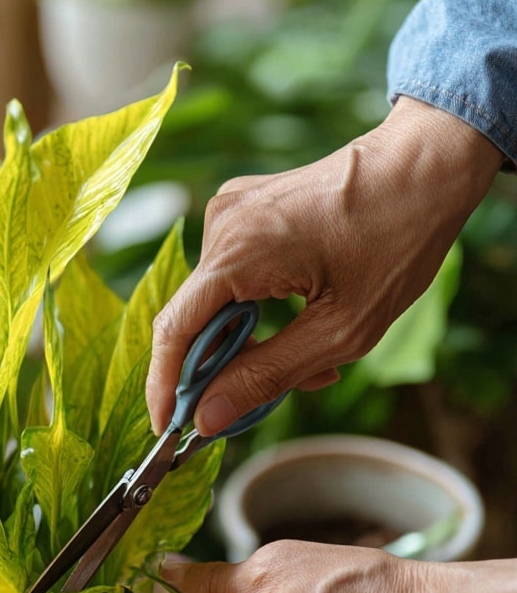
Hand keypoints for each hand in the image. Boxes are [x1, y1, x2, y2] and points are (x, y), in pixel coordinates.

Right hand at [146, 97, 504, 435]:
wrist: (428, 163)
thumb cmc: (399, 239)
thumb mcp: (342, 330)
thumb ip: (267, 377)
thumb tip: (209, 416)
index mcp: (240, 252)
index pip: (174, 331)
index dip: (163, 387)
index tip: (167, 429)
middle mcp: (222, 226)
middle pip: (192, 321)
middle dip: (219, 370)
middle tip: (255, 405)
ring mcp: (229, 214)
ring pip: (213, 304)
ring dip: (246, 343)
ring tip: (308, 363)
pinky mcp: (242, 212)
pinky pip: (229, 279)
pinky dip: (255, 311)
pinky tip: (299, 321)